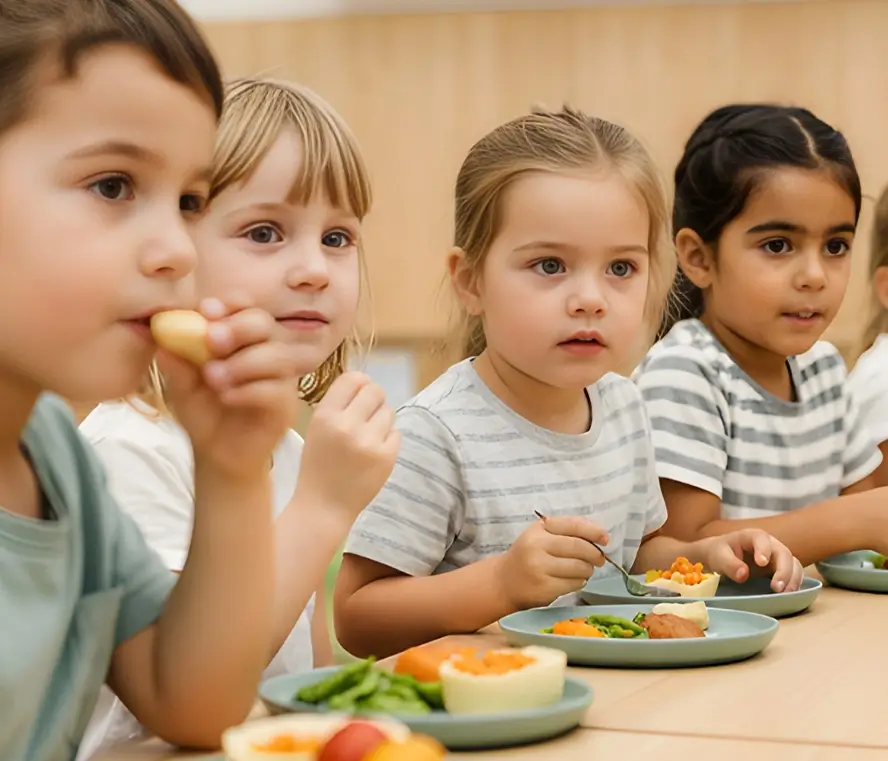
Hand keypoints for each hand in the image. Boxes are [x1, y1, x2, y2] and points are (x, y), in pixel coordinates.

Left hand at [159, 297, 299, 481]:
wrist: (218, 455)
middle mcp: (265, 351)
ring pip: (276, 354)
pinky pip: (276, 389)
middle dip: (238, 327)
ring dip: (243, 362)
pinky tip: (227, 397)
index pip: (243, 307)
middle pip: (264, 323)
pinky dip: (250, 389)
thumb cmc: (204, 413)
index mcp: (240, 339)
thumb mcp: (182, 388)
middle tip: (212, 340)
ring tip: (214, 377)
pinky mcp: (285, 405)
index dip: (229, 304)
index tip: (206, 310)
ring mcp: (279, 377)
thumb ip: (177, 366)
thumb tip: (162, 344)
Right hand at [294, 372, 399, 520]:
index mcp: (325, 416)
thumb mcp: (316, 429)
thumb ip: (337, 405)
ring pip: (389, 412)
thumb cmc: (317, 466)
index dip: (358, 384)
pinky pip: (397, 433)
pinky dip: (388, 440)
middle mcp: (347, 425)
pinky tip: (373, 453)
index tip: (357, 395)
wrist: (324, 507)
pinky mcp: (387, 457)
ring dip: (381, 421)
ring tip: (367, 437)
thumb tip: (363, 380)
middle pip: (375, 391)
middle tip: (366, 416)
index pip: (352, 379)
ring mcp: (369, 442)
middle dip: (373, 401)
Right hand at [498, 516, 608, 609]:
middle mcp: (537, 546)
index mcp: (539, 529)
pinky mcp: (545, 588)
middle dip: (595, 554)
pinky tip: (572, 580)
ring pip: (580, 567)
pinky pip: (574, 583)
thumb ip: (566, 531)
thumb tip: (600, 536)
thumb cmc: (528, 555)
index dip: (593, 531)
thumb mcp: (541, 535)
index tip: (605, 538)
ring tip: (583, 570)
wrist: (504, 581)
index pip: (573, 525)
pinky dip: (579, 582)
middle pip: (579, 547)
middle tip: (599, 559)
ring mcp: (540, 568)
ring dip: (588, 570)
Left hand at [700, 529, 803, 592]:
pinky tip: (788, 596)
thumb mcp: (718, 556)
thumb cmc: (719, 554)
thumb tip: (743, 575)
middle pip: (783, 553)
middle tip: (776, 587)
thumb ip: (729, 564)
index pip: (762, 539)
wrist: (721, 559)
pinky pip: (794, 575)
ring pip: (793, 564)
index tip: (761, 563)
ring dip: (792, 580)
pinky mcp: (781, 570)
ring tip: (784, 594)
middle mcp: (770, 545)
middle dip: (783, 570)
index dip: (764, 550)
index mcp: (752, 536)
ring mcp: (777, 557)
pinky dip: (794, 585)